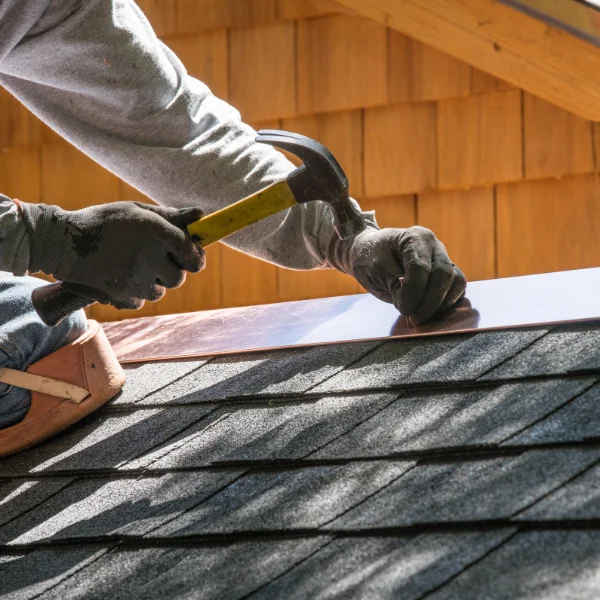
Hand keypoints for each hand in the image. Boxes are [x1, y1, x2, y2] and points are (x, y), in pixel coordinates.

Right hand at [20, 201, 204, 309]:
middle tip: (154, 259)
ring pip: (160, 291)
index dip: (195, 257)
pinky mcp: (122, 296)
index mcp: (157, 233)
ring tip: (132, 265)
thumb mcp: (137, 211)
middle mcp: (150, 258)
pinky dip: (135, 292)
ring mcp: (136, 280)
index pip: (193, 255)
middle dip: (171, 270)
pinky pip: (141, 300)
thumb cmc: (104, 222)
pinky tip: (120, 276)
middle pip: (178, 278)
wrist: (63, 243)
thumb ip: (171, 216)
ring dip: (152, 281)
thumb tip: (200, 215)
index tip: (190, 256)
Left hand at [327, 226, 466, 323]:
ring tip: (420, 316)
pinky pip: (456, 290)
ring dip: (441, 304)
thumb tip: (414, 308)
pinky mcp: (446, 275)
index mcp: (415, 237)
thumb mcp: (376, 271)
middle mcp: (434, 246)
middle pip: (444, 274)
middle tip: (414, 318)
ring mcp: (443, 259)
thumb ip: (396, 287)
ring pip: (457, 282)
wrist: (369, 255)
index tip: (403, 309)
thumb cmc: (369, 258)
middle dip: (430, 302)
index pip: (421, 267)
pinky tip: (428, 312)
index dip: (414, 292)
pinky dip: (445, 304)